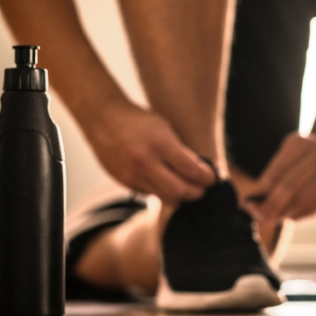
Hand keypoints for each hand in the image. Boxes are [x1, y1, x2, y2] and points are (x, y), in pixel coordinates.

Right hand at [80, 101, 215, 203]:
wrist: (102, 118)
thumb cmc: (138, 120)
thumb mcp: (164, 128)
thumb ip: (180, 152)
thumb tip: (200, 173)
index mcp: (160, 144)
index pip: (192, 170)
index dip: (207, 178)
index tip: (213, 178)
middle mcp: (146, 162)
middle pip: (180, 191)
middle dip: (196, 192)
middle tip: (203, 189)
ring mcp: (133, 174)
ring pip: (165, 197)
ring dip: (179, 195)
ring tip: (187, 188)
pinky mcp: (124, 182)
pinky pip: (149, 193)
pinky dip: (161, 190)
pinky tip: (165, 183)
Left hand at [243, 133, 315, 221]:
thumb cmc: (301, 155)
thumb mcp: (286, 154)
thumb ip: (272, 175)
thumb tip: (255, 201)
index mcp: (302, 143)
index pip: (278, 171)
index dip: (263, 190)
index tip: (250, 204)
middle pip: (291, 186)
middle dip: (272, 205)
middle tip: (258, 217)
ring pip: (303, 201)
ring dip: (284, 214)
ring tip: (270, 219)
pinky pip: (314, 208)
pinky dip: (298, 216)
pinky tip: (287, 217)